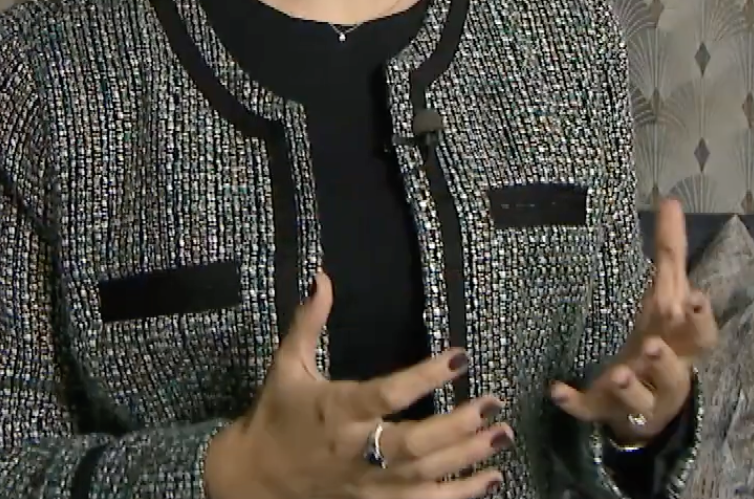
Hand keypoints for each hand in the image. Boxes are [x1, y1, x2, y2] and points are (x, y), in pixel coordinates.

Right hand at [206, 272, 510, 498]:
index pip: (387, 394)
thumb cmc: (276, 414)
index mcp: (337, 411)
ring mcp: (367, 483)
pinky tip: (490, 479)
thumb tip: (321, 276)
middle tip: (493, 404)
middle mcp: (356, 451)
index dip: (425, 377)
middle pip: (414, 444)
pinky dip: (458, 494)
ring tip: (501, 436)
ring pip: (424, 476)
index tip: (461, 356)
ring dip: (467, 458)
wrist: (252, 478)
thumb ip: (308, 322)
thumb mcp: (287, 365)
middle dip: (457, 426)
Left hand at [548, 198, 718, 445]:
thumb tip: (672, 200)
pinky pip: (591, 411)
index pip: (701, 335)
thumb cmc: (661, 338)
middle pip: (674, 373)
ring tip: (617, 373)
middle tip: (652, 344)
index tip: (696, 299)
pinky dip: (576, 403)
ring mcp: (638, 399)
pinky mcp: (606, 411)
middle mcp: (666, 376)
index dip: (702, 319)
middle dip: (665, 362)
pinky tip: (558, 390)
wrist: (648, 404)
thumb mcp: (667, 297)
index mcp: (681, 345)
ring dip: (628, 385)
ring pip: (638, 398)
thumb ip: (670, 252)